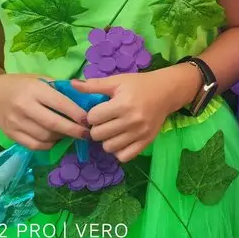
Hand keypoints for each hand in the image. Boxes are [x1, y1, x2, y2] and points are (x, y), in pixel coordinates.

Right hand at [0, 74, 89, 150]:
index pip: (60, 103)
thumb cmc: (23, 84)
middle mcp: (24, 106)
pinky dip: (49, 145)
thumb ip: (61, 89)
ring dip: (62, 137)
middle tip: (87, 134)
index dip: (77, 113)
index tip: (89, 120)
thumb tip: (86, 98)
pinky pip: (34, 145)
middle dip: (73, 130)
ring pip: (45, 137)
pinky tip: (55, 139)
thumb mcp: (42, 79)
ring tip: (70, 134)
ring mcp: (16, 122)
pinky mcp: (10, 134)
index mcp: (35, 89)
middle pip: (53, 124)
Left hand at [73, 67, 198, 161]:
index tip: (99, 110)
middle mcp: (131, 120)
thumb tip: (72, 85)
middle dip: (97, 128)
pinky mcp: (146, 142)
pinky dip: (118, 151)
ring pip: (108, 147)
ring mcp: (139, 133)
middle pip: (98, 135)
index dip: (92, 114)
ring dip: (106, 140)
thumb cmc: (140, 84)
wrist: (166, 91)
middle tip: (104, 121)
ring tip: (112, 130)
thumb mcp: (118, 81)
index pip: (93, 118)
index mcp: (123, 104)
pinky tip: (120, 140)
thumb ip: (94, 85)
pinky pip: (124, 156)